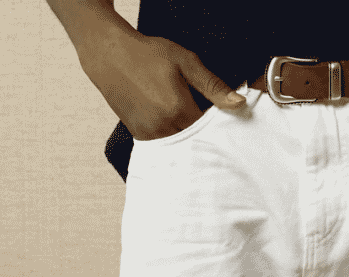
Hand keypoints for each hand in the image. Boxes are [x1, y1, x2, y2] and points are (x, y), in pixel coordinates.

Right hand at [79, 30, 245, 141]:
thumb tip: (239, 103)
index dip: (218, 129)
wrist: (109, 56)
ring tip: (191, 127)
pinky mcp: (140, 137)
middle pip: (196, 144)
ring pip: (180, 148)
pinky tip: (176, 129)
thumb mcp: (185, 62)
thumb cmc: (148, 54)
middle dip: (205, 139)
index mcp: (178, 110)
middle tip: (210, 128)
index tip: (223, 123)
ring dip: (189, 141)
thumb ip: (213, 86)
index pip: (210, 132)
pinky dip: (174, 142)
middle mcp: (164, 128)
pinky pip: (165, 147)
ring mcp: (150, 135)